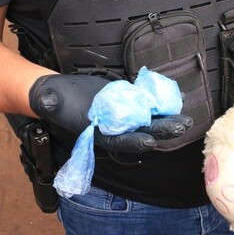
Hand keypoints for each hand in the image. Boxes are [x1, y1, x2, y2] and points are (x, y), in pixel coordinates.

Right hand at [29, 74, 193, 152]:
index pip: (116, 140)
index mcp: (96, 133)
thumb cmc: (51, 100)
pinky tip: (176, 100)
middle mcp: (112, 127)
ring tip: (186, 119)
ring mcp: (121, 115)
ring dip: (167, 119)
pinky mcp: (126, 101)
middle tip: (182, 127)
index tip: (149, 141)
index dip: (132, 141)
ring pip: (147, 119)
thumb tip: (47, 100)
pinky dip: (161, 103)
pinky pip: (146, 104)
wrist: (58, 93)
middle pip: (140, 130)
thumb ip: (49, 103)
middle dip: (161, 130)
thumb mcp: (48, 101)